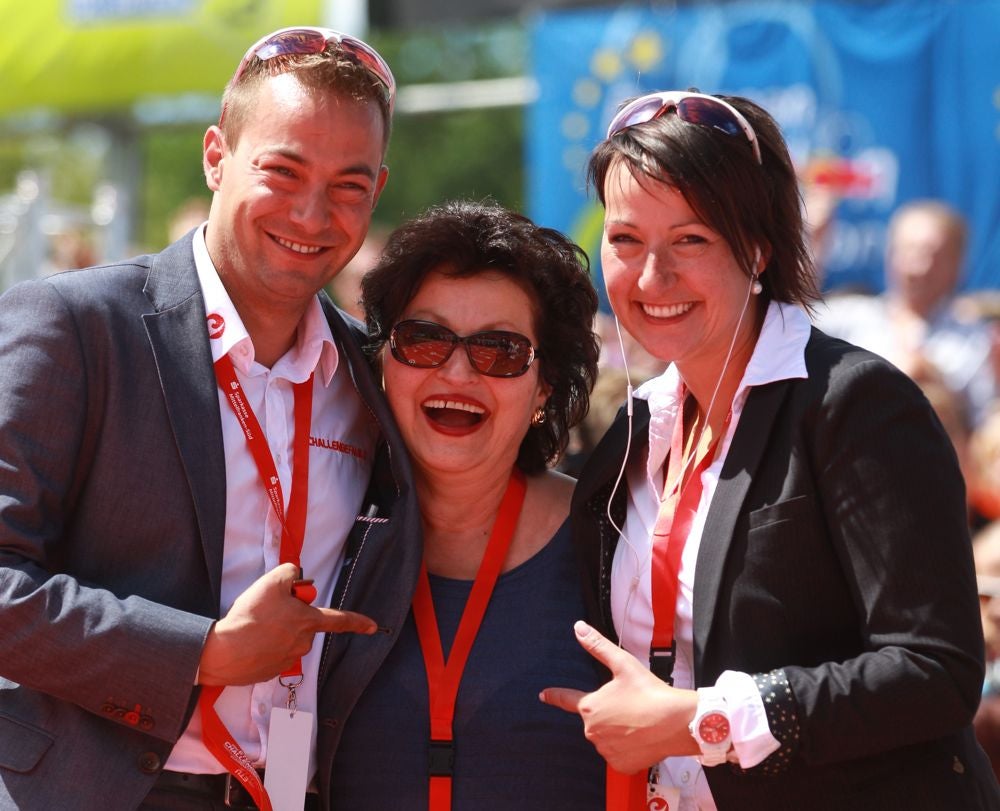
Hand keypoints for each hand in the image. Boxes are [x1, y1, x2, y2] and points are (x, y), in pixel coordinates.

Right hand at [197, 562, 376, 685]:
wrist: (224, 651)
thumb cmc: (250, 616)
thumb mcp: (272, 581)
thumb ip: (290, 572)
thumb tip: (295, 576)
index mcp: (308, 622)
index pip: (339, 620)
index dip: (358, 621)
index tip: (373, 626)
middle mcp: (303, 644)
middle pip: (304, 624)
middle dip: (291, 615)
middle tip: (268, 609)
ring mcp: (287, 660)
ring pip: (287, 638)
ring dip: (275, 630)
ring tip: (255, 625)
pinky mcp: (270, 671)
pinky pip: (272, 653)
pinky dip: (263, 646)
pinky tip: (249, 640)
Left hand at [540, 620, 699, 772]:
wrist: (676, 722)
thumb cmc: (649, 692)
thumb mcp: (622, 664)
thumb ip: (597, 646)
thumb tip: (578, 628)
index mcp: (590, 707)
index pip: (567, 700)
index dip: (555, 696)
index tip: (544, 695)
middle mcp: (593, 732)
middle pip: (595, 719)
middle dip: (608, 712)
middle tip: (630, 705)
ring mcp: (606, 750)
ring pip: (607, 737)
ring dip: (617, 730)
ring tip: (638, 720)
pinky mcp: (620, 764)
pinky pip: (618, 754)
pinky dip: (627, 747)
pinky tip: (640, 737)